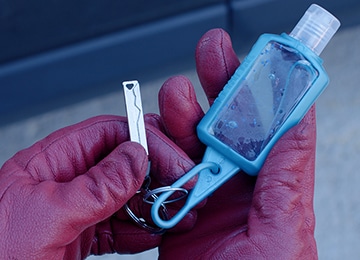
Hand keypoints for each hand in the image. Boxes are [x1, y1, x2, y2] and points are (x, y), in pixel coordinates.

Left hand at [0, 115, 194, 258]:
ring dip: (156, 203)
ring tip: (178, 214)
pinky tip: (156, 232)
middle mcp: (69, 179)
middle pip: (124, 163)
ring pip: (128, 194)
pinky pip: (121, 224)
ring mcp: (78, 207)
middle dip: (158, 174)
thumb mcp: (47, 217)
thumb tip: (136, 155)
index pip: (110, 133)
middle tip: (184, 189)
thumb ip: (95, 186)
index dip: (146, 141)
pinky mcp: (83, 233)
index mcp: (54, 160)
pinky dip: (143, 229)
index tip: (174, 161)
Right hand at [158, 29, 317, 258]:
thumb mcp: (284, 230)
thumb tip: (299, 120)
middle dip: (216, 84)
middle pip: (224, 121)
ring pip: (187, 139)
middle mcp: (236, 182)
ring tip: (175, 107)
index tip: (250, 57)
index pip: (264, 123)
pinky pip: (159, 169)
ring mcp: (202, 192)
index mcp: (268, 183)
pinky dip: (153, 154)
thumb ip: (287, 174)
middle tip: (211, 55)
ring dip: (179, 118)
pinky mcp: (174, 207)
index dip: (257, 85)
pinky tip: (154, 149)